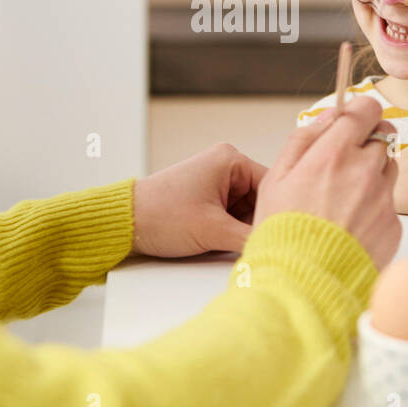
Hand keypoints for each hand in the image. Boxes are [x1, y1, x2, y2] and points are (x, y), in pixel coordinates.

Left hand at [131, 143, 266, 257]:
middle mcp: (225, 165)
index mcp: (230, 159)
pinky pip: (231, 215)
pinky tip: (225, 244)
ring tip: (238, 246)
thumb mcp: (213, 231)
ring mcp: (215, 182)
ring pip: (246, 210)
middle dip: (257, 223)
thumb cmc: (162, 216)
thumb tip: (277, 246)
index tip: (283, 236)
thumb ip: (250, 239)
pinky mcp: (206, 198)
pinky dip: (231, 231)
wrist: (124, 223)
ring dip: (243, 230)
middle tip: (260, 246)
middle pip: (260, 199)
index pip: (272, 185)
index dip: (277, 212)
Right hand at [252, 96, 400, 268]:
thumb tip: (328, 116)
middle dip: (368, 142)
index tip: (352, 122)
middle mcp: (364, 171)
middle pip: (384, 136)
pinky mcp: (394, 225)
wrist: (302, 284)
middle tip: (345, 163)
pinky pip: (389, 204)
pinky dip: (375, 208)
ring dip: (373, 174)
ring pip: (389, 169)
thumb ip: (303, 139)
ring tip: (344, 199)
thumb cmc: (282, 231)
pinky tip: (351, 225)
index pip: (368, 109)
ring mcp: (383, 198)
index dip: (361, 112)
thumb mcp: (276, 179)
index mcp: (333, 154)